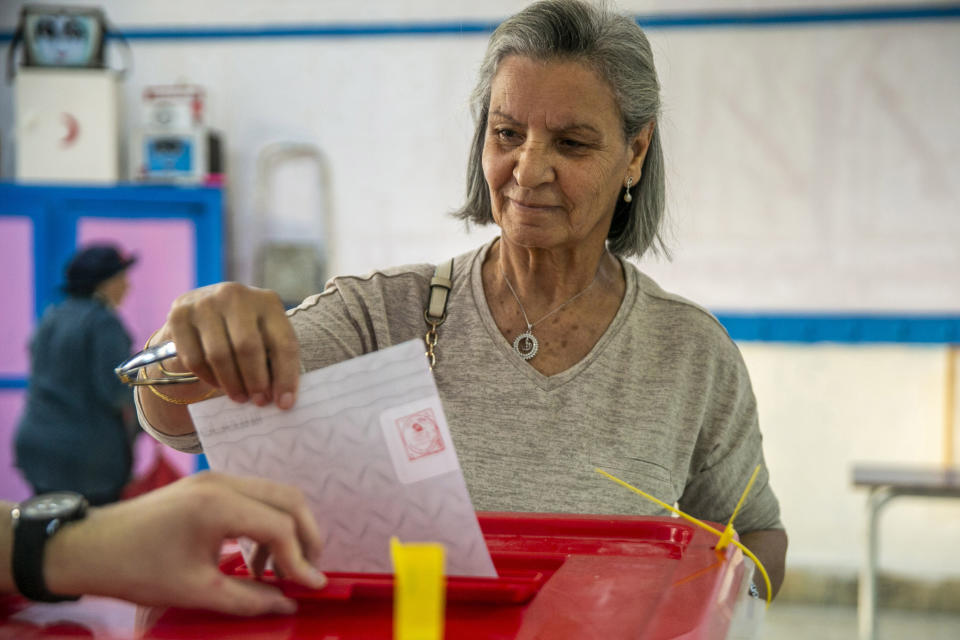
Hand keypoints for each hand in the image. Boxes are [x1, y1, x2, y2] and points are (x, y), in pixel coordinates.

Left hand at [46, 472, 326, 614]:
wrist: (88, 547)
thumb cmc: (137, 570)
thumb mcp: (195, 591)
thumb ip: (249, 599)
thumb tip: (289, 606)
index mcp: (219, 505)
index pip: (280, 526)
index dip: (301, 559)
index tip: (312, 588)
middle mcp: (224, 482)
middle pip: (288, 499)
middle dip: (306, 536)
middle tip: (307, 572)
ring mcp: (216, 479)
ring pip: (274, 495)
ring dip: (286, 529)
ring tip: (278, 571)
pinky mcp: (208, 485)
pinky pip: (254, 498)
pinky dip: (266, 523)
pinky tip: (255, 558)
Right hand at [162, 283, 299, 407]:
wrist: (204, 309)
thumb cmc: (245, 329)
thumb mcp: (265, 334)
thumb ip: (274, 360)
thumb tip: (280, 398)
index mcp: (268, 301)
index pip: (283, 342)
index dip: (286, 376)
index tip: (284, 404)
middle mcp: (236, 296)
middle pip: (247, 347)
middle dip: (255, 381)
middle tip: (259, 402)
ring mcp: (205, 303)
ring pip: (219, 355)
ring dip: (232, 383)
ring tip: (240, 397)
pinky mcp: (179, 315)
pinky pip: (194, 358)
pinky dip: (208, 377)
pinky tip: (219, 384)